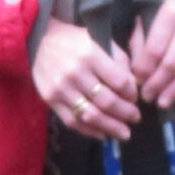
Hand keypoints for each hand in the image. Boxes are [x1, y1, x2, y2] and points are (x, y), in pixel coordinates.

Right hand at [33, 18, 140, 141]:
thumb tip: (133, 87)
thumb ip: (119, 61)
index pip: (119, 81)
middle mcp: (76, 73)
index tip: (135, 98)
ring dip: (110, 127)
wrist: (39, 42)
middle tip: (135, 119)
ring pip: (90, 115)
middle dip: (125, 113)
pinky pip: (72, 121)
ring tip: (124, 133)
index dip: (131, 94)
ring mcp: (61, 88)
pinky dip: (89, 131)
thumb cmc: (75, 41)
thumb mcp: (100, 40)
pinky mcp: (50, 100)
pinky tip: (103, 134)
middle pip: (106, 101)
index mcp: (91, 55)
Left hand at [129, 0, 174, 109]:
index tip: (134, 81)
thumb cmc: (160, 2)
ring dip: (173, 90)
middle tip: (145, 96)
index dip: (144, 69)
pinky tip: (173, 93)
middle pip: (173, 63)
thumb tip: (134, 71)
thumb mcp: (144, 12)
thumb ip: (138, 39)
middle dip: (157, 83)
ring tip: (160, 102)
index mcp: (171, 12)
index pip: (155, 49)